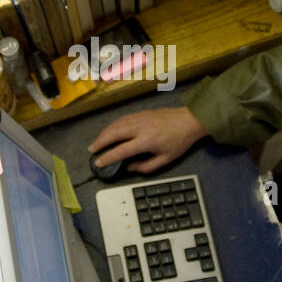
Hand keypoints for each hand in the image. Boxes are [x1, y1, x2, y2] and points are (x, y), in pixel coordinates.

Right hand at [87, 108, 207, 173]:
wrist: (189, 120)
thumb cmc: (179, 141)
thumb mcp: (165, 159)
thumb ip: (146, 166)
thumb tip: (129, 168)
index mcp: (146, 141)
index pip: (121, 150)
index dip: (108, 157)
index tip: (99, 162)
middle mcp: (140, 127)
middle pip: (114, 134)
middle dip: (100, 142)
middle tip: (92, 150)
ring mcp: (139, 118)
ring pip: (116, 124)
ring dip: (104, 133)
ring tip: (97, 142)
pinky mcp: (141, 113)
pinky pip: (122, 119)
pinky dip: (112, 126)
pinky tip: (109, 131)